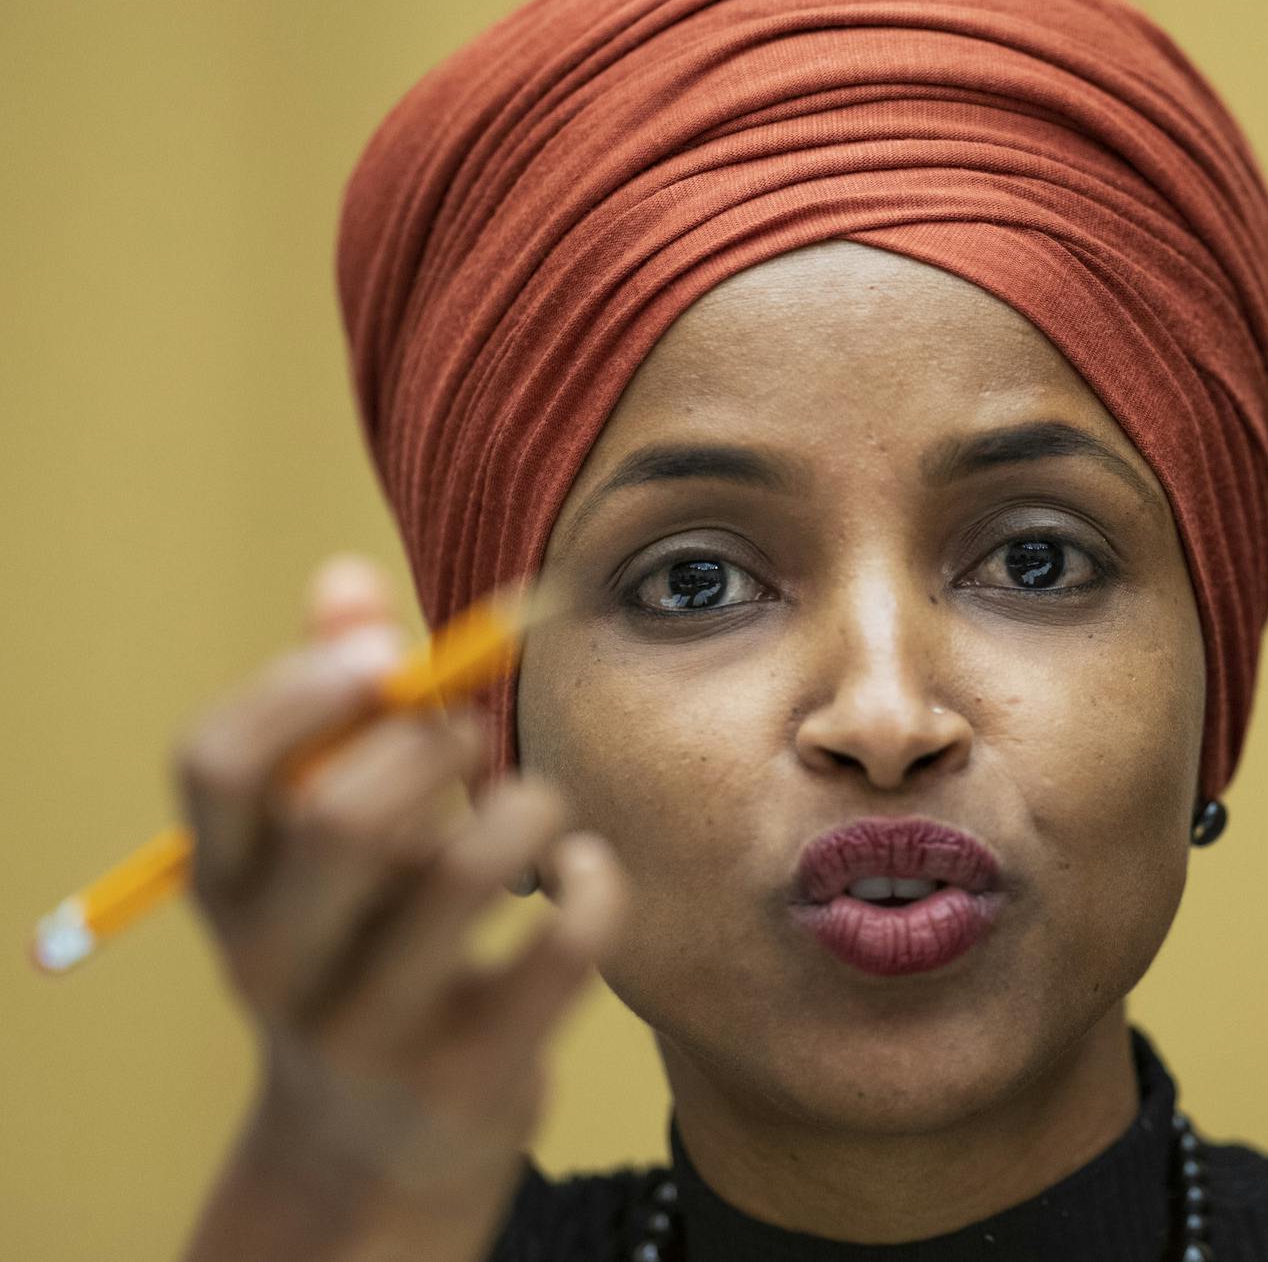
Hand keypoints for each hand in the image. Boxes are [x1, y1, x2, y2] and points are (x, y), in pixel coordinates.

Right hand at [176, 553, 627, 1260]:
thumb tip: (345, 574)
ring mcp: (368, 1032)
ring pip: (464, 872)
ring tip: (533, 807)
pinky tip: (587, 872)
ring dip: (527, 805)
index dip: (301, 686)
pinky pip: (561, 946)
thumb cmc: (364, 947)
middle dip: (432, 743)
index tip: (385, 647)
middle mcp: (273, 964)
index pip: (216, 764)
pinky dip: (597, 882)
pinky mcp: (471, 1075)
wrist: (382, 1147)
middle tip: (468, 736)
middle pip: (341, 815)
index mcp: (224, 887)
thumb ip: (337, 713)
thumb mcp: (328, 845)